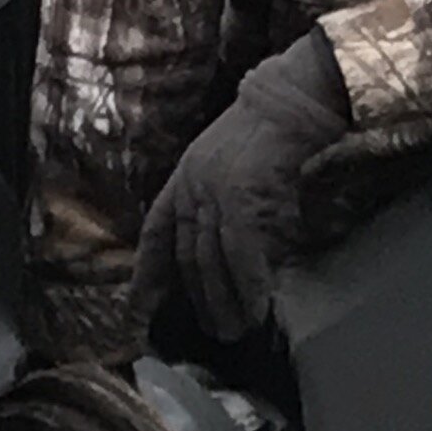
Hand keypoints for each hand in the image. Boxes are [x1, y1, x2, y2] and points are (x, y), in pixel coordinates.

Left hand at [130, 31, 353, 344]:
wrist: (295, 97)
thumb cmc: (273, 124)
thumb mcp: (231, 157)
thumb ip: (223, 197)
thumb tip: (233, 247)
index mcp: (186, 175)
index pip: (157, 233)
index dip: (147, 275)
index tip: (136, 312)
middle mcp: (192, 186)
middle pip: (187, 255)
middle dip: (196, 299)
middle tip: (213, 333)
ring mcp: (215, 194)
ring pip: (211, 261)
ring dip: (223, 301)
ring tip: (234, 331)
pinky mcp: (242, 200)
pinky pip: (242, 255)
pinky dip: (250, 286)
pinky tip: (258, 309)